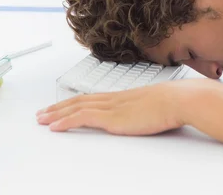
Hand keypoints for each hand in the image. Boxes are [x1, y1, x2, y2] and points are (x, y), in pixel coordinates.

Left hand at [36, 79, 221, 135]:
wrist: (180, 100)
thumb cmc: (175, 104)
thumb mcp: (158, 106)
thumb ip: (149, 110)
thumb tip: (152, 115)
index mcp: (124, 96)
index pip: (92, 98)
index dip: (75, 101)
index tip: (63, 105)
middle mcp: (114, 99)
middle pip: (79, 101)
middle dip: (59, 107)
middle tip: (43, 112)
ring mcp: (112, 107)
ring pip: (76, 108)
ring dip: (56, 114)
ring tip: (42, 119)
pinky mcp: (112, 118)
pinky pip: (81, 118)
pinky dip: (65, 121)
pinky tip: (55, 126)